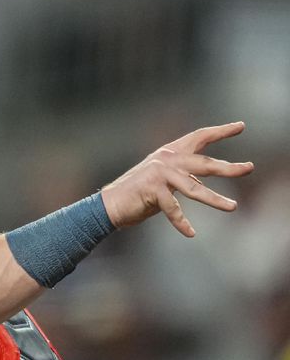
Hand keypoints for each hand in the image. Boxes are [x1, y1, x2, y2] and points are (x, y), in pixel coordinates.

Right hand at [101, 122, 252, 236]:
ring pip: (194, 188)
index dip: (220, 131)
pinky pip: (173, 209)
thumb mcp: (163, 179)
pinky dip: (182, 223)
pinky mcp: (152, 189)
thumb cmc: (138, 194)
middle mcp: (166, 159)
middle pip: (204, 163)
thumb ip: (182, 176)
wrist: (111, 203)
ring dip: (215, 200)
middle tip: (248, 168)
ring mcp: (159, 173)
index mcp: (170, 152)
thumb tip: (204, 180)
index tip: (240, 126)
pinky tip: (190, 233)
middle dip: (228, 167)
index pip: (199, 137)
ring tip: (232, 207)